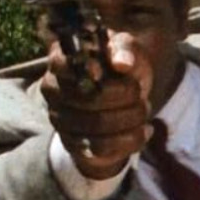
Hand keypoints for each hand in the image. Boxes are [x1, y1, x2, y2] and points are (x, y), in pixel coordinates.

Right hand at [41, 32, 152, 178]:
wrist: (123, 101)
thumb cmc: (121, 70)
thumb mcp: (127, 51)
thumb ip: (124, 50)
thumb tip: (122, 63)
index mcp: (61, 62)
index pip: (60, 64)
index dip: (84, 69)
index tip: (103, 73)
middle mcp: (53, 92)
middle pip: (89, 99)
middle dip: (125, 96)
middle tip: (141, 93)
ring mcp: (61, 120)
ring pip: (98, 127)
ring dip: (131, 119)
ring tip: (144, 109)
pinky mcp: (75, 146)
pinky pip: (104, 149)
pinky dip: (131, 139)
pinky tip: (145, 129)